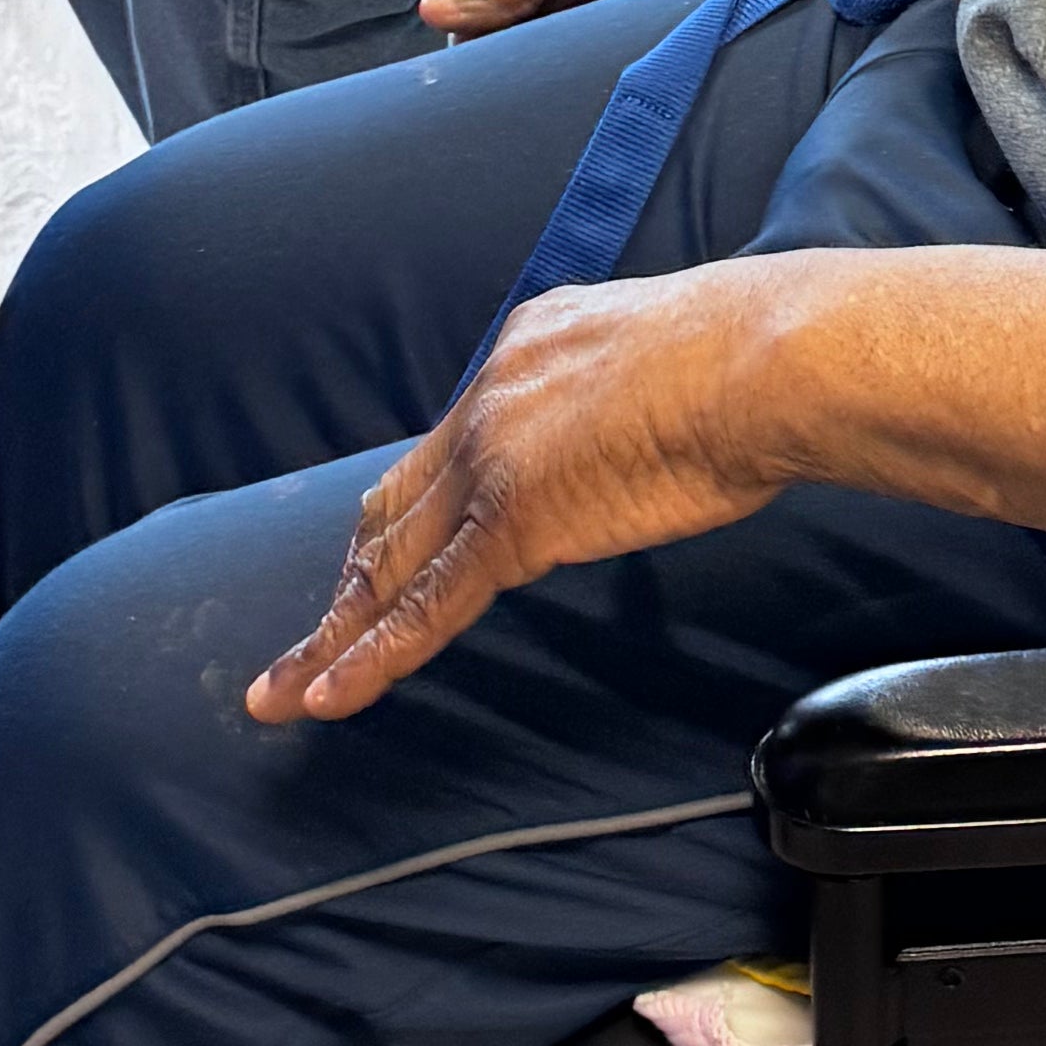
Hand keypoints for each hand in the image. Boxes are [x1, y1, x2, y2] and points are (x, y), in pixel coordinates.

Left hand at [246, 273, 798, 720]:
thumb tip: (647, 420)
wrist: (766, 358)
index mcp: (527, 346)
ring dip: (330, 633)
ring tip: (279, 691)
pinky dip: (368, 658)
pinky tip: (324, 699)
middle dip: (351, 576)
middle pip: (396, 506)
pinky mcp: (514, 522)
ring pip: (390, 564)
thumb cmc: (760, 357)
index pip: (450, 444)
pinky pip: (425, 607)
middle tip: (312, 637)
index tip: (392, 551)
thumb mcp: (667, 350)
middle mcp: (492, 397)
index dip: (413, 509)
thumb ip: (628, 389)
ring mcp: (494, 462)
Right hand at [424, 0, 783, 40]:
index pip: (475, 16)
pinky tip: (628, 43)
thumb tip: (429, 12)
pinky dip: (615, 44)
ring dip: (583, 49)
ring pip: (567, 41)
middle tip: (570, 63)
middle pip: (522, 34)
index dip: (489, 52)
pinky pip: (608, 37)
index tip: (506, 86)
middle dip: (542, 53)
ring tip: (607, 43)